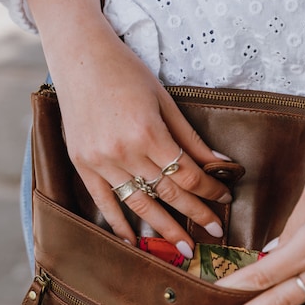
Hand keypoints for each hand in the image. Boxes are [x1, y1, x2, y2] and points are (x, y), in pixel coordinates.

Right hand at [26, 0, 231, 254]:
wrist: (79, 56)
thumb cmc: (126, 72)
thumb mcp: (164, 99)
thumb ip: (190, 136)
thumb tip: (219, 163)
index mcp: (148, 133)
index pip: (188, 174)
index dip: (210, 190)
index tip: (225, 198)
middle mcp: (124, 152)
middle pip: (168, 194)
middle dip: (196, 214)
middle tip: (215, 233)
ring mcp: (100, 162)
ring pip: (139, 205)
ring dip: (164, 229)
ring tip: (183, 248)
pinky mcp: (82, 165)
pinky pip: (103, 202)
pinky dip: (118, 224)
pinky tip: (133, 242)